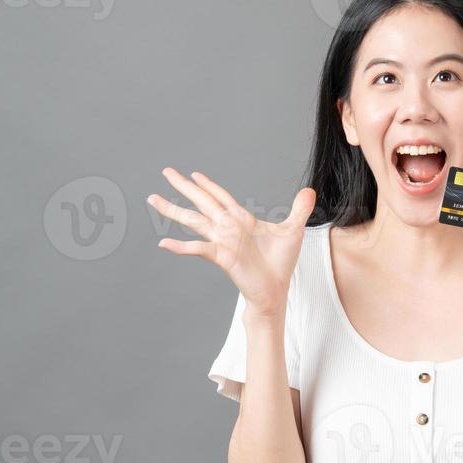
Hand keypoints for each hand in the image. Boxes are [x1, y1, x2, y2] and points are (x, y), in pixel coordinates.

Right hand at [148, 168, 315, 316]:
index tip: (193, 174)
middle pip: (201, 201)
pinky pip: (198, 248)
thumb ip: (298, 209)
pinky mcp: (222, 256)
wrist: (276, 290)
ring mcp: (222, 241)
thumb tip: (309, 190)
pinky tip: (164, 242)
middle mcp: (228, 227)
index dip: (208, 185)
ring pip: (193, 220)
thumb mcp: (293, 231)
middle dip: (183, 187)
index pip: (221, 196)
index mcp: (242, 219)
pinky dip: (181, 246)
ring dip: (172, 209)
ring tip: (152, 198)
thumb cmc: (280, 263)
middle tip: (166, 171)